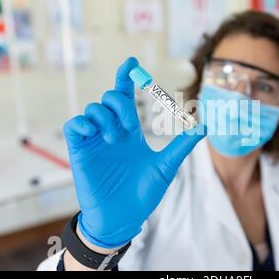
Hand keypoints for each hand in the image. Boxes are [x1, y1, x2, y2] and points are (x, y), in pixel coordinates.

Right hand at [63, 57, 205, 248]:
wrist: (123, 217)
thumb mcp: (166, 166)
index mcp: (130, 132)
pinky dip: (82, 123)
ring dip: (104, 116)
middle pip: (109, 98)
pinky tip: (93, 132)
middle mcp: (112, 131)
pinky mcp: (80, 151)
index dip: (126, 77)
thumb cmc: (143, 193)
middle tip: (127, 125)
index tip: (132, 61)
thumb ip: (183, 144)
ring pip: (92, 109)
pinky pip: (74, 125)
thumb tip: (205, 125)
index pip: (126, 97)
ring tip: (113, 137)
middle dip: (119, 103)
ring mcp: (94, 141)